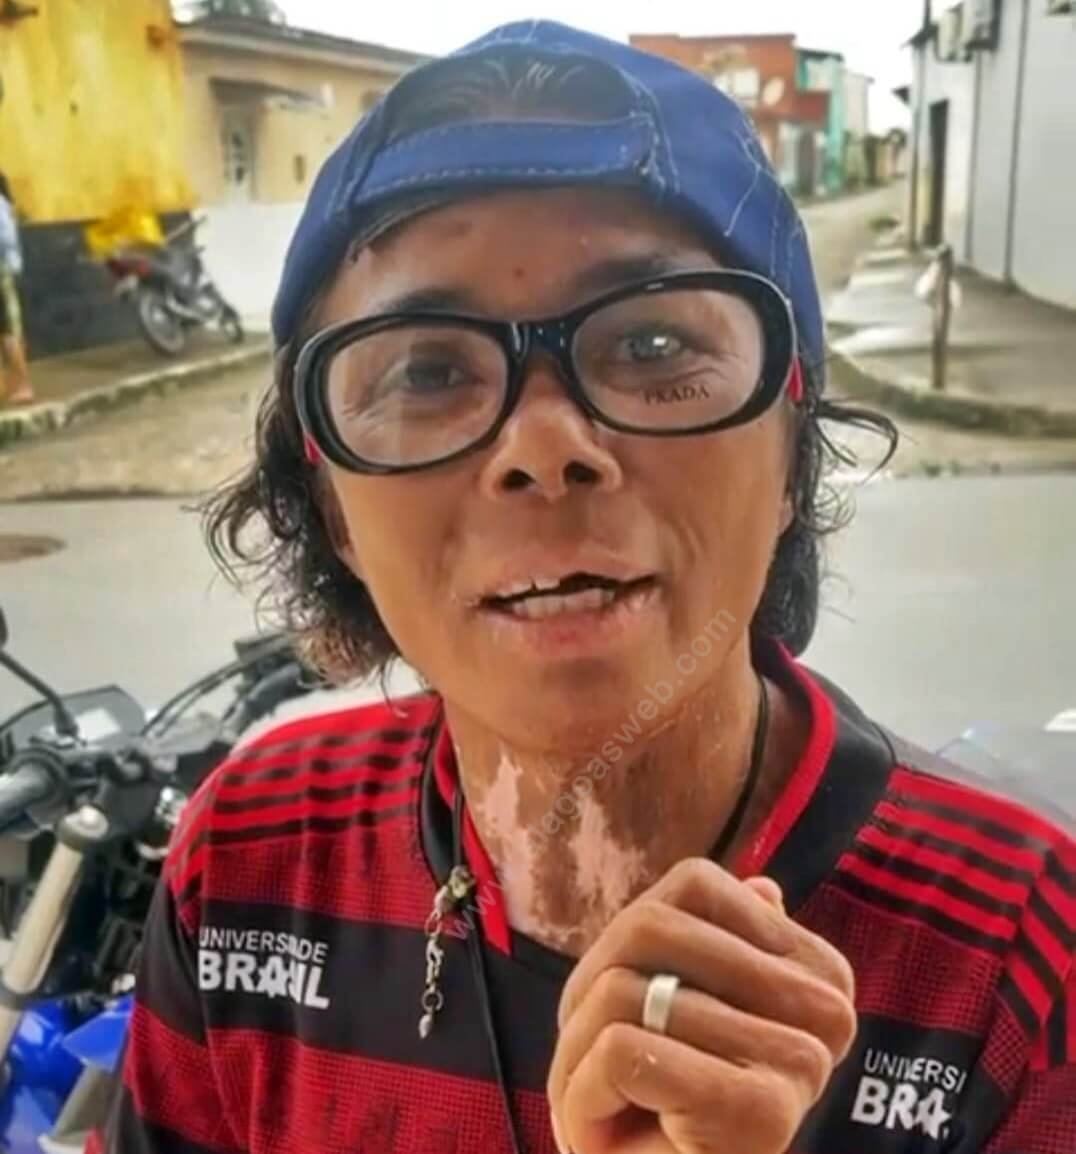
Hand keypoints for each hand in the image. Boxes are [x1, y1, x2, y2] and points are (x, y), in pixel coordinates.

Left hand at [547, 859, 856, 1153]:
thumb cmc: (670, 1107)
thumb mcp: (685, 1006)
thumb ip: (722, 941)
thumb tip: (763, 887)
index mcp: (819, 969)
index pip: (694, 885)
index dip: (627, 940)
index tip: (629, 1011)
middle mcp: (826, 1008)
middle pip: (648, 928)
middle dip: (587, 990)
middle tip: (593, 1061)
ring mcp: (800, 1061)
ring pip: (622, 990)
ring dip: (576, 1052)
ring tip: (600, 1103)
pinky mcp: (758, 1111)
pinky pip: (619, 1050)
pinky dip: (583, 1093)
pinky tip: (604, 1133)